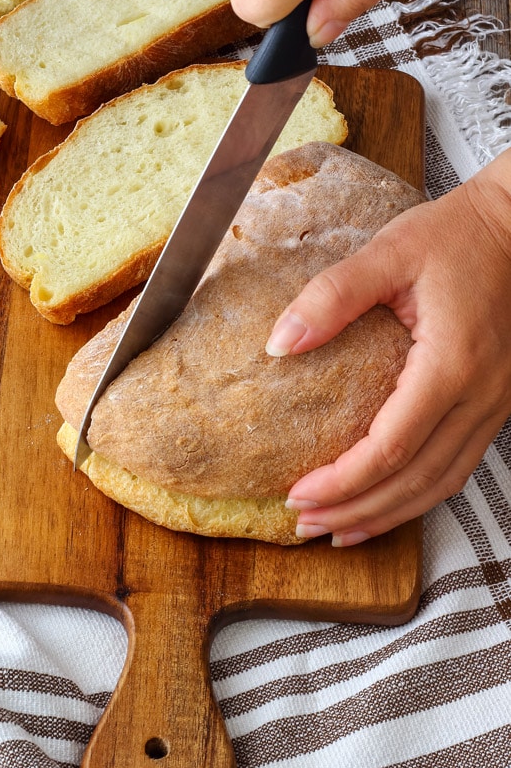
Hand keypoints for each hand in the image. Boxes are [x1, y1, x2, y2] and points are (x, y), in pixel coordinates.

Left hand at [265, 150, 510, 544]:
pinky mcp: (495, 405)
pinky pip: (457, 467)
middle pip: (414, 481)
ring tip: (337, 530)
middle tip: (305, 524)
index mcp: (451, 364)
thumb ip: (331, 297)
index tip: (297, 494)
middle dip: (356, 511)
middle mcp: (480, 396)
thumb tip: (279, 343)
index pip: (390, 448)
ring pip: (440, 484)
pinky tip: (386, 503)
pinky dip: (417, 495)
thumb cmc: (455, 237)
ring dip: (387, 515)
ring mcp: (494, 406)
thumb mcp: (388, 254)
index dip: (342, 481)